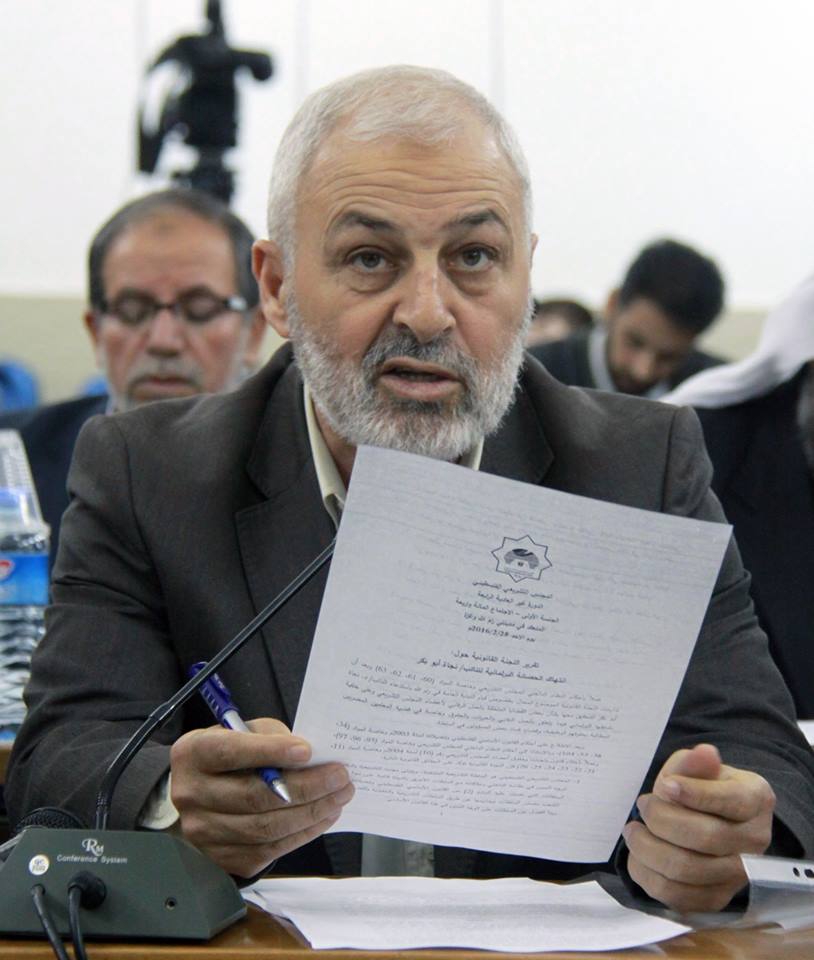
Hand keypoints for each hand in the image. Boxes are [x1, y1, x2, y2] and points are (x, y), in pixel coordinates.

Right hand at [170, 718, 353, 876]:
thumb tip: (308, 756)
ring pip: (266, 828)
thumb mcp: (241, 732)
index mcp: (194, 755)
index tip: (307, 751)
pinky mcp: (222, 858)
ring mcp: (204, 832)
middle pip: (254, 797)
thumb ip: (270, 737)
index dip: (270, 752)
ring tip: (339, 796)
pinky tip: (322, 816)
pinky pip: (269, 850)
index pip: (231, 753)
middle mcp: (192, 795)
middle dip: (306, 787)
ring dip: (311, 813)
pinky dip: (303, 833)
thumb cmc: (228, 756)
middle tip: (340, 777)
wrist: (199, 793)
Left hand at [623, 743, 774, 912]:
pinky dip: (648, 874)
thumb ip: (695, 763)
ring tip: (633, 830)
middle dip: (662, 819)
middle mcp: (755, 840)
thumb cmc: (698, 788)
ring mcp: (738, 875)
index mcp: (756, 799)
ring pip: (687, 870)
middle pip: (706, 837)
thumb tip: (705, 754)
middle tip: (643, 804)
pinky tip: (638, 855)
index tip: (664, 785)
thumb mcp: (694, 767)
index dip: (694, 794)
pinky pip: (676, 896)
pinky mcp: (715, 898)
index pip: (731, 800)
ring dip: (649, 848)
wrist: (705, 819)